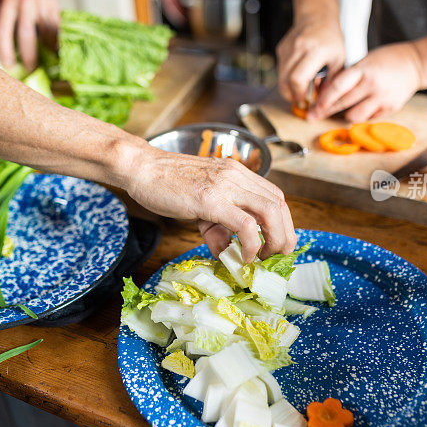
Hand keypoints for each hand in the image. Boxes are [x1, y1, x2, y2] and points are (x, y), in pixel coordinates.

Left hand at [0, 0, 59, 70]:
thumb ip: (3, 20)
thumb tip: (5, 48)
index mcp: (7, 2)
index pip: (3, 31)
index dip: (5, 50)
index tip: (8, 65)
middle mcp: (25, 2)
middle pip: (27, 36)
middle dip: (29, 57)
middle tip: (30, 70)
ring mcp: (42, 3)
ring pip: (46, 34)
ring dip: (47, 51)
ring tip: (47, 64)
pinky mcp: (55, 5)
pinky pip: (57, 28)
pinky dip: (56, 41)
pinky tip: (56, 51)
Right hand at [126, 148, 296, 261]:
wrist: (141, 168)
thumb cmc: (165, 183)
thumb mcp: (199, 202)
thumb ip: (216, 224)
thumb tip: (227, 250)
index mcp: (237, 173)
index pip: (274, 196)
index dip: (282, 222)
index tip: (276, 243)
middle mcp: (236, 175)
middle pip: (279, 204)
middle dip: (285, 234)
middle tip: (278, 256)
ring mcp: (225, 186)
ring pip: (270, 212)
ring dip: (275, 240)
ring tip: (264, 258)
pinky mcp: (211, 200)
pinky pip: (245, 224)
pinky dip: (251, 244)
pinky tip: (243, 256)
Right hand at [276, 11, 344, 107]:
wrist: (317, 16)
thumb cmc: (330, 39)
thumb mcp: (338, 60)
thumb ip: (331, 82)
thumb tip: (323, 103)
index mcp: (315, 51)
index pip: (298, 79)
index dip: (298, 94)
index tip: (304, 100)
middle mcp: (298, 49)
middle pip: (284, 81)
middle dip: (290, 95)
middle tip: (299, 99)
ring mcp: (287, 48)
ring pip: (280, 76)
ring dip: (287, 87)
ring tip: (299, 89)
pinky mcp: (281, 49)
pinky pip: (280, 69)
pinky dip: (286, 76)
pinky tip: (297, 74)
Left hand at [308, 42, 423, 122]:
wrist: (415, 64)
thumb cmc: (384, 61)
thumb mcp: (363, 61)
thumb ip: (345, 76)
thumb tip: (321, 90)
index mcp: (364, 70)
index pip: (337, 87)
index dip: (323, 100)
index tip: (313, 107)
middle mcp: (373, 85)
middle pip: (343, 103)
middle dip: (325, 111)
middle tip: (314, 116)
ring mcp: (383, 98)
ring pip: (354, 116)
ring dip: (346, 114)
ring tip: (346, 107)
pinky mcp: (390, 108)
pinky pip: (368, 119)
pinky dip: (362, 115)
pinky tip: (363, 106)